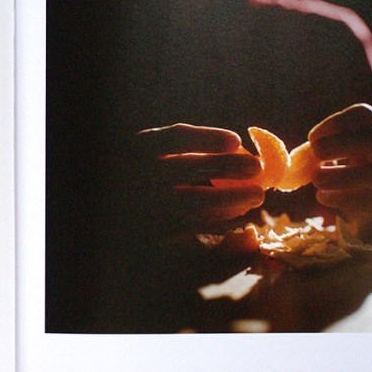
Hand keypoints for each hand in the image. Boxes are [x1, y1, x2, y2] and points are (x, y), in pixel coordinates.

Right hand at [135, 123, 264, 237]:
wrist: (115, 214)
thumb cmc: (148, 179)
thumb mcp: (156, 158)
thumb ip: (189, 154)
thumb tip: (237, 150)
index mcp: (137, 149)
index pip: (173, 138)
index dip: (206, 138)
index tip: (236, 140)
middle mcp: (136, 175)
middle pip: (186, 168)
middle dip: (226, 166)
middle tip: (256, 167)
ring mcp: (142, 206)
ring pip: (191, 202)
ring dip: (229, 198)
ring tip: (256, 195)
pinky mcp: (152, 233)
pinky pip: (191, 228)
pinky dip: (217, 221)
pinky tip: (236, 216)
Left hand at [308, 103, 371, 242]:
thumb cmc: (354, 179)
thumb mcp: (343, 157)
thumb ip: (327, 149)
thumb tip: (301, 153)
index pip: (365, 114)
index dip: (336, 122)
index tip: (312, 137)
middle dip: (341, 144)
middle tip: (314, 153)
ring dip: (340, 175)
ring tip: (316, 179)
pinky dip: (342, 198)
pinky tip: (323, 197)